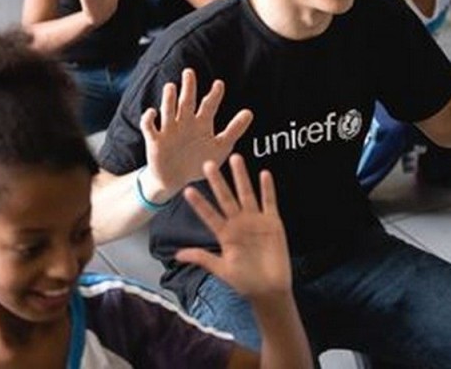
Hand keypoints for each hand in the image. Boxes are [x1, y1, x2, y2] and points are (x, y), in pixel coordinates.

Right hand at [140, 68, 253, 197]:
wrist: (177, 179)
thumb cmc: (199, 161)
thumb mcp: (220, 147)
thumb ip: (234, 130)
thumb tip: (249, 112)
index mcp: (201, 123)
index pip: (208, 105)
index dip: (214, 95)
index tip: (219, 84)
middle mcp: (185, 122)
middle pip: (186, 101)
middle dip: (188, 87)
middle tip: (189, 72)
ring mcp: (169, 130)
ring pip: (168, 110)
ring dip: (169, 99)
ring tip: (171, 87)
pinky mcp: (155, 140)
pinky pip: (150, 127)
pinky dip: (149, 119)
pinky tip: (153, 113)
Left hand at [176, 154, 290, 299]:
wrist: (269, 291)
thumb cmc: (244, 282)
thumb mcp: (221, 270)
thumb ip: (202, 258)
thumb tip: (177, 255)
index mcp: (225, 234)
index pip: (209, 214)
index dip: (199, 204)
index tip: (188, 190)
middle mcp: (238, 224)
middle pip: (226, 198)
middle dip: (218, 181)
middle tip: (208, 163)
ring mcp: (256, 222)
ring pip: (247, 194)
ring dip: (241, 177)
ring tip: (236, 158)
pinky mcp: (273, 223)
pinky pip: (269, 203)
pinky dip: (267, 189)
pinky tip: (264, 174)